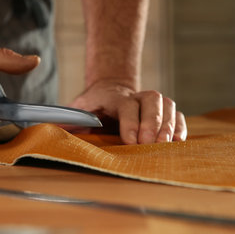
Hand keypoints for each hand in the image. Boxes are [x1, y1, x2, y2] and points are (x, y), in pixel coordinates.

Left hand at [69, 80, 186, 143]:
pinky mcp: (166, 112)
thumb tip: (53, 128)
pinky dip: (181, 127)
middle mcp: (138, 96)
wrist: (110, 89)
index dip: (131, 122)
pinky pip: (179, 115)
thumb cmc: (93, 105)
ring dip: (169, 125)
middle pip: (152, 102)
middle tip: (150, 144)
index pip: (127, 106)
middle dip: (152, 123)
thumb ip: (69, 118)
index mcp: (116, 98)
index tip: (131, 141)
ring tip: (166, 144)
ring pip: (168, 106)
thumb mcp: (79, 109)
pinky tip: (178, 142)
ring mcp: (154, 103)